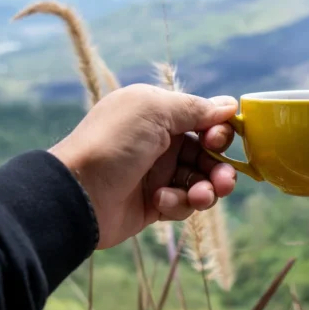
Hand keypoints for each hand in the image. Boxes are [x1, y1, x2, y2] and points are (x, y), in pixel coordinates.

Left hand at [48, 85, 239, 248]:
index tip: (217, 141)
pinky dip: (178, 203)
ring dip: (206, 190)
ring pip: (201, 181)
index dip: (218, 130)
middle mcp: (159, 142)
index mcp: (158, 114)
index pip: (203, 119)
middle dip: (220, 167)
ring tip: (200, 197)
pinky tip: (161, 201)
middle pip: (208, 154)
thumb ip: (194, 108)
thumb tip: (230, 106)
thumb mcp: (153, 110)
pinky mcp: (154, 203)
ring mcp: (157, 174)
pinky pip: (183, 203)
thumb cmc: (113, 143)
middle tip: (224, 181)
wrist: (78, 193)